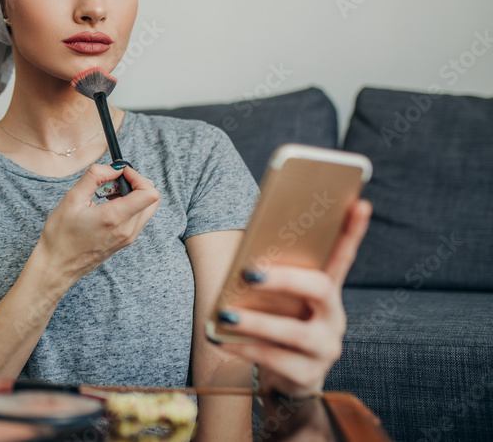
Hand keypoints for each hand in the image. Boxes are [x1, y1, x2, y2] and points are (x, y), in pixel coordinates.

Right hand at [34, 164, 161, 288]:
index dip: (137, 176)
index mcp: (115, 218)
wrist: (57, 266)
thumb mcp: (72, 198)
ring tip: (107, 194)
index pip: (149, 193)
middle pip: (153, 199)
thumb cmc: (60, 235)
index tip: (120, 172)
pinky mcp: (125, 241)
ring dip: (133, 195)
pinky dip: (128, 206)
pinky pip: (137, 218)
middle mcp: (127, 230)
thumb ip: (95, 176)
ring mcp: (128, 238)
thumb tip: (114, 167)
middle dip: (137, 183)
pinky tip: (106, 205)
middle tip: (114, 181)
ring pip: (146, 208)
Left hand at [214, 199, 372, 396]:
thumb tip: (245, 257)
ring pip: (295, 332)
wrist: (283, 377)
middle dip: (284, 279)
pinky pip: (276, 359)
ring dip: (256, 321)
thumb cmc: (276, 323)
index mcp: (326, 291)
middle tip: (248, 273)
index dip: (352, 232)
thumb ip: (270, 276)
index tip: (360, 203)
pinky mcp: (308, 375)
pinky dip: (245, 347)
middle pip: (320, 289)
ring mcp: (325, 348)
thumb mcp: (277, 300)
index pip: (342, 256)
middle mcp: (333, 317)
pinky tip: (221, 339)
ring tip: (225, 314)